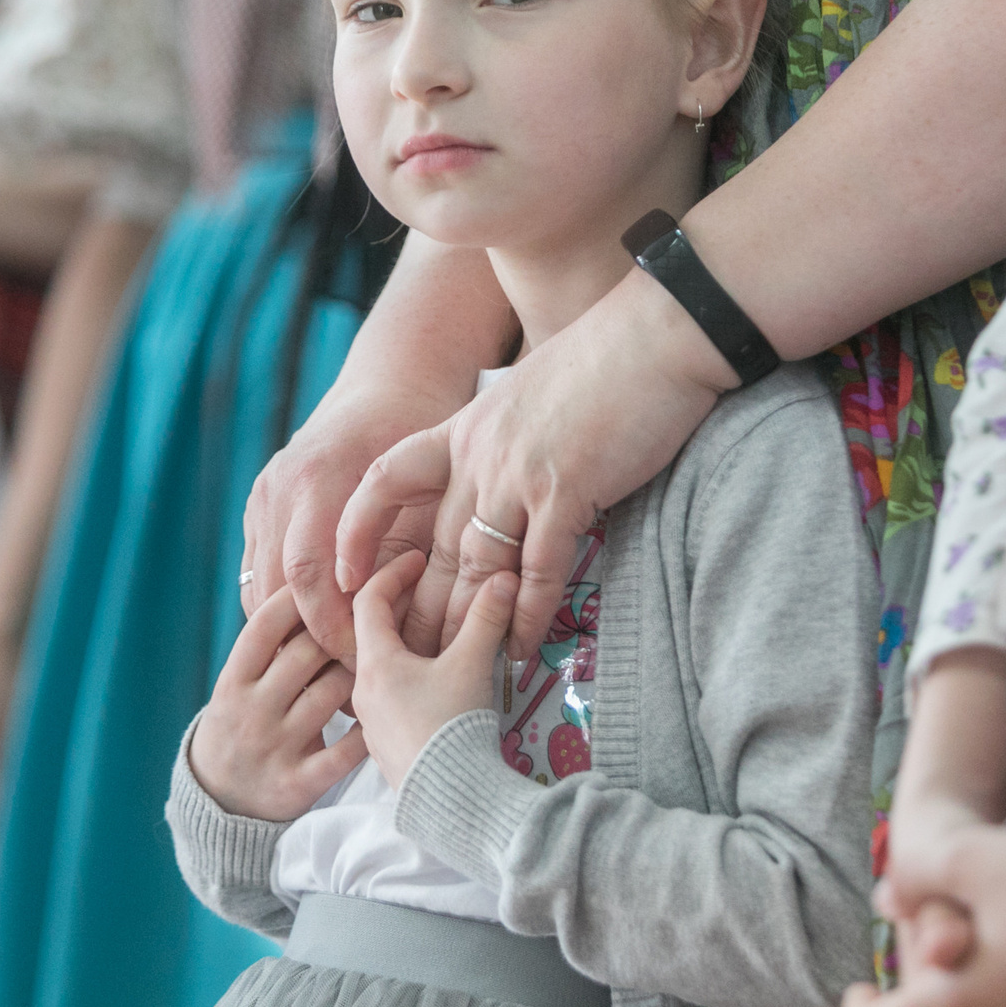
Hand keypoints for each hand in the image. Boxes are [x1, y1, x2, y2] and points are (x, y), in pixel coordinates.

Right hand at [189, 586, 365, 821]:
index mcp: (233, 682)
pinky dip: (370, 728)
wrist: (218, 805)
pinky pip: (346, 750)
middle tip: (378, 611)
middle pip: (309, 651)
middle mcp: (251, 710)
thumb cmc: (238, 728)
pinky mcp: (298, 783)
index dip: (303, 596)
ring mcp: (275, 747)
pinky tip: (387, 711)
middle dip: (347, 628)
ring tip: (388, 655)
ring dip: (364, 671)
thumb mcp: (238, 688)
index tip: (335, 579)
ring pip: (333, 693)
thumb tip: (313, 595)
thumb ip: (269, 651)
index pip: (268, 625)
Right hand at [243, 380, 460, 658]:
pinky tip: (318, 635)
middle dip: (311, 643)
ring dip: (293, 635)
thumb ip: (405, 556)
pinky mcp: (256, 507)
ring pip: (259, 590)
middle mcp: (279, 489)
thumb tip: (406, 635)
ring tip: (334, 667)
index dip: (334, 629)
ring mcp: (261, 497)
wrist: (389, 386)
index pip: (311, 575)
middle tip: (348, 681)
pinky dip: (284, 613)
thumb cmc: (421, 438)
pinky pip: (259, 576)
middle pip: (276, 590)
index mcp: (320, 479)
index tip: (366, 664)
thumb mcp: (424, 490)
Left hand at [335, 267, 730, 656]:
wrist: (658, 335)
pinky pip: (535, 571)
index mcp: (466, 428)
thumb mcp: (534, 395)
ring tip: (460, 671)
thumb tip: (511, 477)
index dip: (358, 529)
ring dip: (467, 625)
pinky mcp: (565, 493)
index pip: (386, 480)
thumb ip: (509, 440)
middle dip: (420, 608)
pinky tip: (518, 649)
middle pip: (435, 546)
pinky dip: (524, 616)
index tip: (346, 572)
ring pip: (475, 568)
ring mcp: (518, 476)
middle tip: (410, 657)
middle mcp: (480, 456)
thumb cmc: (609, 362)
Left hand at [348, 551, 513, 786]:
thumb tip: (504, 578)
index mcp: (375, 664)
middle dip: (397, 607)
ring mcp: (370, 722)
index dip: (392, 573)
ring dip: (401, 645)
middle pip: (369, 634)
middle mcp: (362, 690)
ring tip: (436, 635)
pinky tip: (433, 682)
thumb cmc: (453, 725)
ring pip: (377, 669)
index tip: (417, 561)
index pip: (368, 601)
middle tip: (428, 590)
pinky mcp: (384, 746)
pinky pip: (386, 698)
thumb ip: (486, 618)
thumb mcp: (472, 664)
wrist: (451, 800)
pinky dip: (404, 677)